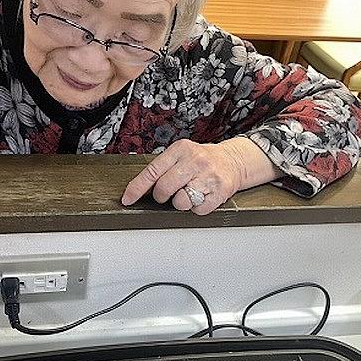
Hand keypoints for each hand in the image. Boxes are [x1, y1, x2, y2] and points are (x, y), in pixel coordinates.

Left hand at [121, 137, 283, 214]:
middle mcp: (195, 161)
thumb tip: (138, 189)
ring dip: (181, 202)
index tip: (127, 199)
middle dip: (162, 196)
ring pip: (180, 202)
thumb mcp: (181, 155)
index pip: (152, 171)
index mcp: (181, 149)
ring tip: (190, 192)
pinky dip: (197, 208)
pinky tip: (202, 196)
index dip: (137, 188)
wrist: (234, 160)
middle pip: (164, 189)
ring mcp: (209, 176)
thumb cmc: (203, 160)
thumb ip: (162, 168)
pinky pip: (198, 210)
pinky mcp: (220, 191)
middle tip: (170, 193)